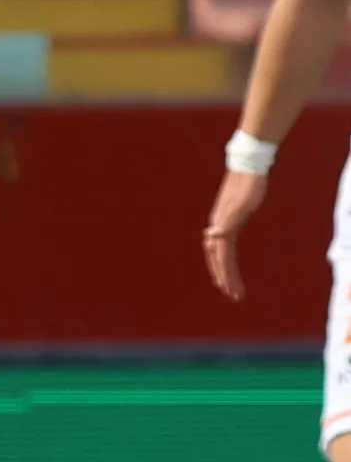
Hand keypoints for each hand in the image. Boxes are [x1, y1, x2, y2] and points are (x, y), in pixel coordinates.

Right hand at [205, 165, 269, 298]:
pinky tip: (228, 261)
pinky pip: (224, 244)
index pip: (222, 258)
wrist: (249, 166)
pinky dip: (225, 257)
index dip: (226, 275)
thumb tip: (212, 234)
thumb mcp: (242, 204)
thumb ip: (228, 220)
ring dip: (225, 270)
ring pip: (219, 253)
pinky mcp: (229, 219)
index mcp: (222, 227)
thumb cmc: (248, 186)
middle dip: (225, 278)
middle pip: (218, 259)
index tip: (231, 292)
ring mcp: (222, 223)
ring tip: (230, 284)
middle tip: (233, 295)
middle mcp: (219, 228)